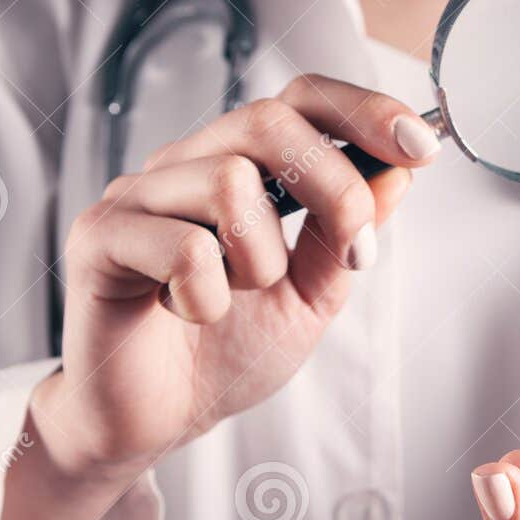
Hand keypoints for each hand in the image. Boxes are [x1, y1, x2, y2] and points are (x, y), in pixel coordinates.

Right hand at [0, 74, 438, 519]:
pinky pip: (183, 248)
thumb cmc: (221, 354)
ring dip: (259, 261)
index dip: (363, 111)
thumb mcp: (310, 296)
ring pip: (228, 182)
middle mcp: (183, 166)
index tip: (420, 146)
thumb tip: (397, 171)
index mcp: (236, 166)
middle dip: (335, 189)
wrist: (154, 421)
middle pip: (269, 122)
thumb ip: (344, 235)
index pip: (300, 98)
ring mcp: (136, 196)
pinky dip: (207, 298)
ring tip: (236, 299)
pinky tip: (189, 315)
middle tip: (353, 256)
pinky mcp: (99, 239)